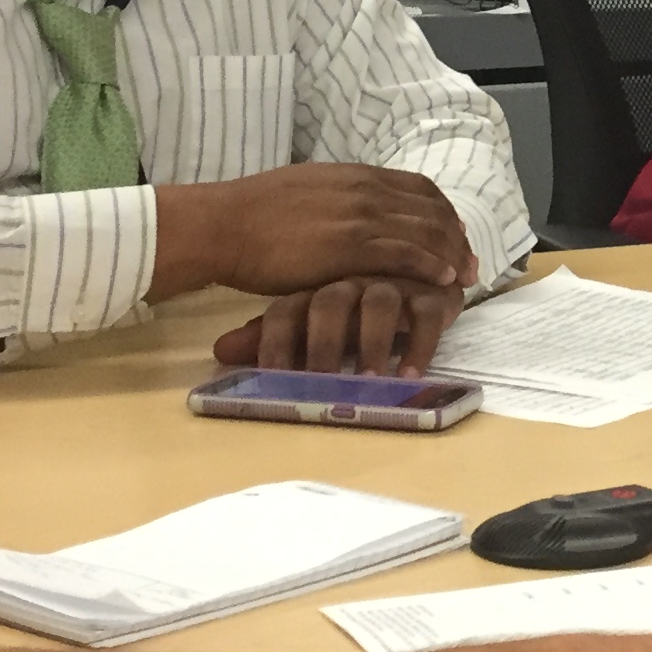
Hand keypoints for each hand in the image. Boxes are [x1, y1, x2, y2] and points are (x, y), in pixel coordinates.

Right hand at [152, 164, 480, 301]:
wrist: (223, 224)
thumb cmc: (253, 214)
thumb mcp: (307, 192)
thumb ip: (337, 200)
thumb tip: (351, 213)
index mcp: (355, 175)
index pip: (418, 188)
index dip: (443, 212)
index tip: (455, 234)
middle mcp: (365, 189)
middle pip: (431, 210)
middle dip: (456, 237)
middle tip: (471, 263)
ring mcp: (360, 216)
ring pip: (425, 231)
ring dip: (452, 255)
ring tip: (465, 278)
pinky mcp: (350, 245)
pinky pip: (405, 253)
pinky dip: (431, 265)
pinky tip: (444, 280)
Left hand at [211, 277, 466, 375]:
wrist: (415, 267)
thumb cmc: (354, 304)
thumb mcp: (308, 318)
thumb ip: (269, 334)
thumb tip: (219, 350)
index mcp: (315, 285)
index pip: (287, 311)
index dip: (274, 344)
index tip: (271, 381)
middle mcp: (352, 279)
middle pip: (331, 302)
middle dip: (324, 344)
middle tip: (322, 383)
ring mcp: (392, 281)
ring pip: (379, 302)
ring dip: (373, 342)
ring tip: (369, 382)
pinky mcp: (431, 291)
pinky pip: (427, 315)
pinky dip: (419, 344)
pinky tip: (409, 375)